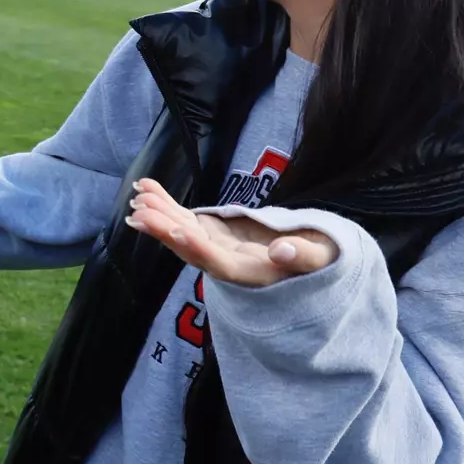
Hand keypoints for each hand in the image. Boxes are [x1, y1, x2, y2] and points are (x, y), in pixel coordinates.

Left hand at [125, 178, 336, 287]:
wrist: (313, 259)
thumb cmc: (322, 259)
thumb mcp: (324, 258)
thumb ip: (304, 256)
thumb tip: (281, 251)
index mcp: (254, 274)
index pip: (222, 265)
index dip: (201, 251)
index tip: (180, 233)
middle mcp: (229, 264)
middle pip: (193, 250)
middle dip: (167, 231)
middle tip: (142, 212)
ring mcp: (217, 248)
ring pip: (183, 233)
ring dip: (159, 215)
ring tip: (138, 196)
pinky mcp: (213, 234)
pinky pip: (184, 220)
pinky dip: (165, 205)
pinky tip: (145, 189)